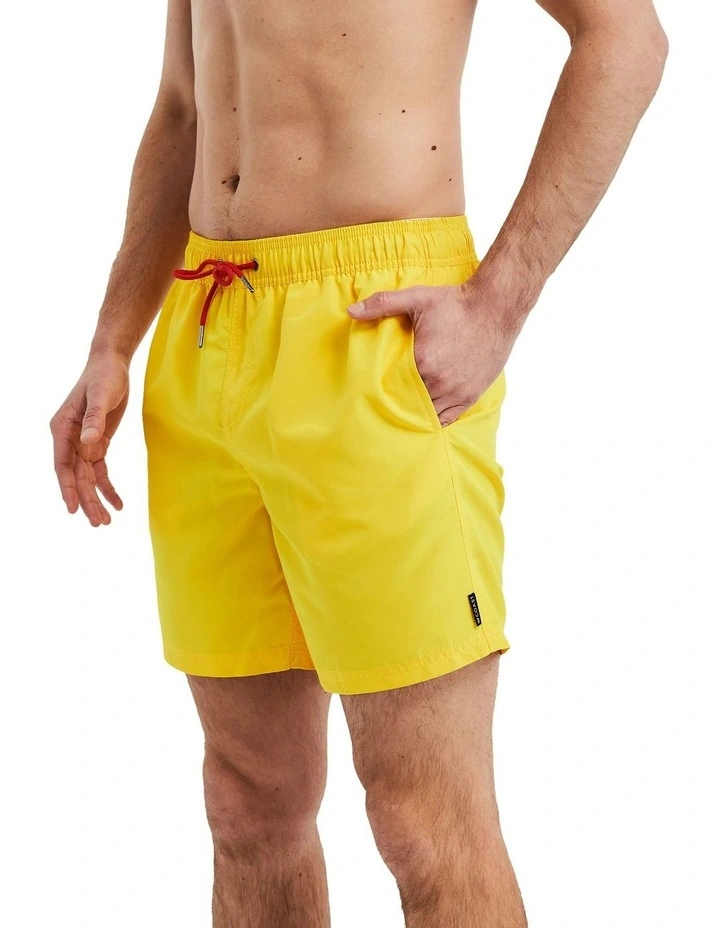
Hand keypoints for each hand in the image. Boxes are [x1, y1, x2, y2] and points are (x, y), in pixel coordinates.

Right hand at [50, 351, 129, 525]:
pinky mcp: (97, 443)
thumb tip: (89, 441)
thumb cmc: (104, 377)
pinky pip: (100, 471)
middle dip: (86, 500)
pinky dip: (108, 487)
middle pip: (76, 477)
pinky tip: (117, 503)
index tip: (73, 508)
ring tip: (106, 521)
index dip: (67, 488)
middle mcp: (69, 439)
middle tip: (98, 523)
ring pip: (87, 478)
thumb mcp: (101, 395)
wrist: (112, 366)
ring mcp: (83, 443)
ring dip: (96, 499)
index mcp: (62, 429)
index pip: (62, 465)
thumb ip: (95, 419)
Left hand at [348, 280, 520, 425]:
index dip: (382, 392)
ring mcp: (457, 391)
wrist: (496, 306)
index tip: (371, 393)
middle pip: (409, 404)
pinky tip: (424, 416)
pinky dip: (435, 420)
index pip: (393, 388)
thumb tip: (352, 311)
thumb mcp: (418, 297)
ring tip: (401, 413)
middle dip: (397, 405)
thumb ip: (382, 304)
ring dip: (415, 413)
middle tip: (382, 407)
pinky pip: (449, 418)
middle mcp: (440, 382)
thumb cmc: (456, 302)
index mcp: (423, 362)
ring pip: (428, 415)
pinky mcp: (471, 395)